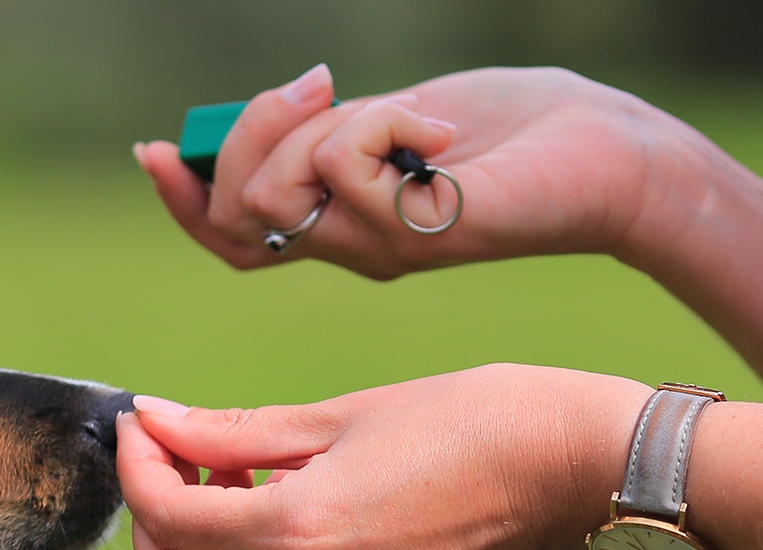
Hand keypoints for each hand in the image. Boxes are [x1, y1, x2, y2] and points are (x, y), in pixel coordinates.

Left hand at [115, 364, 651, 549]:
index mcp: (302, 531)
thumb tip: (154, 421)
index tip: (142, 418)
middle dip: (150, 516)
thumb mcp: (342, 414)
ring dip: (189, 546)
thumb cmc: (471, 419)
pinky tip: (263, 502)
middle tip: (170, 450)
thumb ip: (235, 430)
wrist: (575, 471)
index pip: (168, 517)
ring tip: (221, 473)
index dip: (137, 463)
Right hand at [134, 66, 703, 278]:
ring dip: (319, 128)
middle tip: (318, 87)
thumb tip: (271, 113)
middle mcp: (349, 248)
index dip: (181, 199)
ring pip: (275, 193)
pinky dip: (387, 121)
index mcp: (337, 224)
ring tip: (397, 114)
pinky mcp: (414, 234)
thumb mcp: (394, 119)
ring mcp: (379, 248)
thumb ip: (329, 130)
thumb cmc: (513, 133)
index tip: (155, 149)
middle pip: (236, 210)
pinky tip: (443, 134)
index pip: (227, 235)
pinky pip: (346, 165)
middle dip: (251, 132)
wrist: (608, 156)